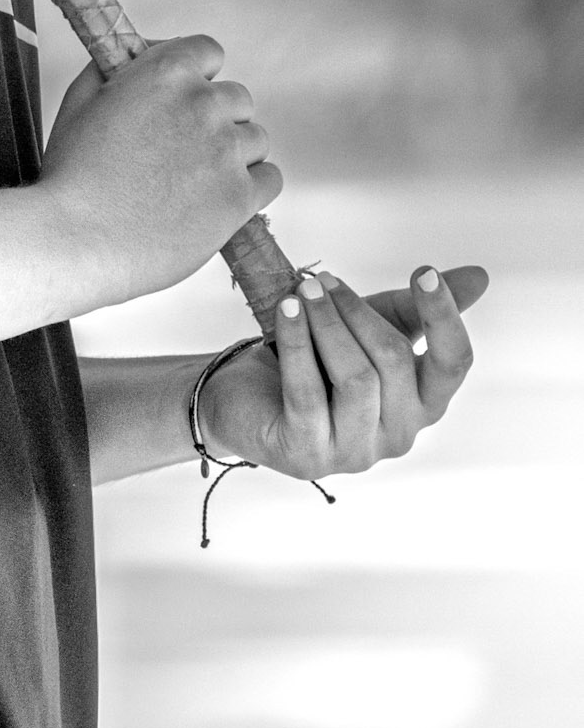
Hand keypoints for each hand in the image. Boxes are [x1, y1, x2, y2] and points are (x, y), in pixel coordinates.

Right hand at [40, 39, 282, 307]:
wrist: (76, 239)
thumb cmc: (72, 177)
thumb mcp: (80, 100)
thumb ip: (116, 68)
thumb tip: (140, 56)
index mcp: (165, 72)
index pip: (209, 51)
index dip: (196, 76)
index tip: (183, 98)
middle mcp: (203, 104)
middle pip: (237, 98)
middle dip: (215, 118)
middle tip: (182, 149)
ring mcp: (225, 151)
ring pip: (255, 139)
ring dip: (233, 153)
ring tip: (195, 181)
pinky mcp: (239, 196)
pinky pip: (270, 178)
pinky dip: (251, 186)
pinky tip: (219, 197)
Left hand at [200, 263, 488, 477]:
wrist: (248, 398)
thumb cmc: (320, 362)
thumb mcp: (369, 327)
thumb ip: (418, 308)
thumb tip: (479, 276)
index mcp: (424, 402)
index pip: (453, 363)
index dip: (444, 317)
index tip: (424, 272)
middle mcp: (400, 434)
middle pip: (395, 362)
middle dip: (358, 312)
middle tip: (323, 280)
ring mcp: (356, 451)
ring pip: (357, 379)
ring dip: (328, 325)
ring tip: (304, 291)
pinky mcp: (309, 455)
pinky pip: (308, 392)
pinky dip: (298, 343)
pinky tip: (287, 310)